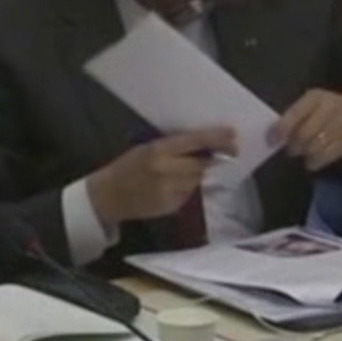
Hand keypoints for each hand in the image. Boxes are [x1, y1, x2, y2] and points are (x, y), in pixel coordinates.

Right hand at [86, 127, 237, 228]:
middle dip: (213, 158)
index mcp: (158, 150)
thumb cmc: (128, 167)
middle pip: (202, 164)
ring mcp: (169, 191)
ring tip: (186, 170)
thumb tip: (202, 142)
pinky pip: (189, 194)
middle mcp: (166, 171)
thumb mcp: (147, 148)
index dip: (216, 138)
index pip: (194, 142)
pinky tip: (174, 186)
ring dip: (198, 174)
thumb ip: (173, 146)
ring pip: (197, 180)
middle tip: (227, 152)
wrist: (109, 195)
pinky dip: (188, 188)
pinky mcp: (171, 206)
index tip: (232, 134)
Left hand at [271, 90, 341, 171]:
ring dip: (305, 153)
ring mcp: (341, 125)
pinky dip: (315, 161)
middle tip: (290, 149)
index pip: (296, 113)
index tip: (272, 140)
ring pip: (315, 146)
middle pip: (305, 132)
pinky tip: (312, 160)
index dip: (282, 128)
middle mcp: (329, 109)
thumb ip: (295, 116)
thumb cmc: (329, 110)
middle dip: (294, 144)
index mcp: (316, 97)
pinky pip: (325, 156)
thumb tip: (274, 134)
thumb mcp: (313, 105)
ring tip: (303, 152)